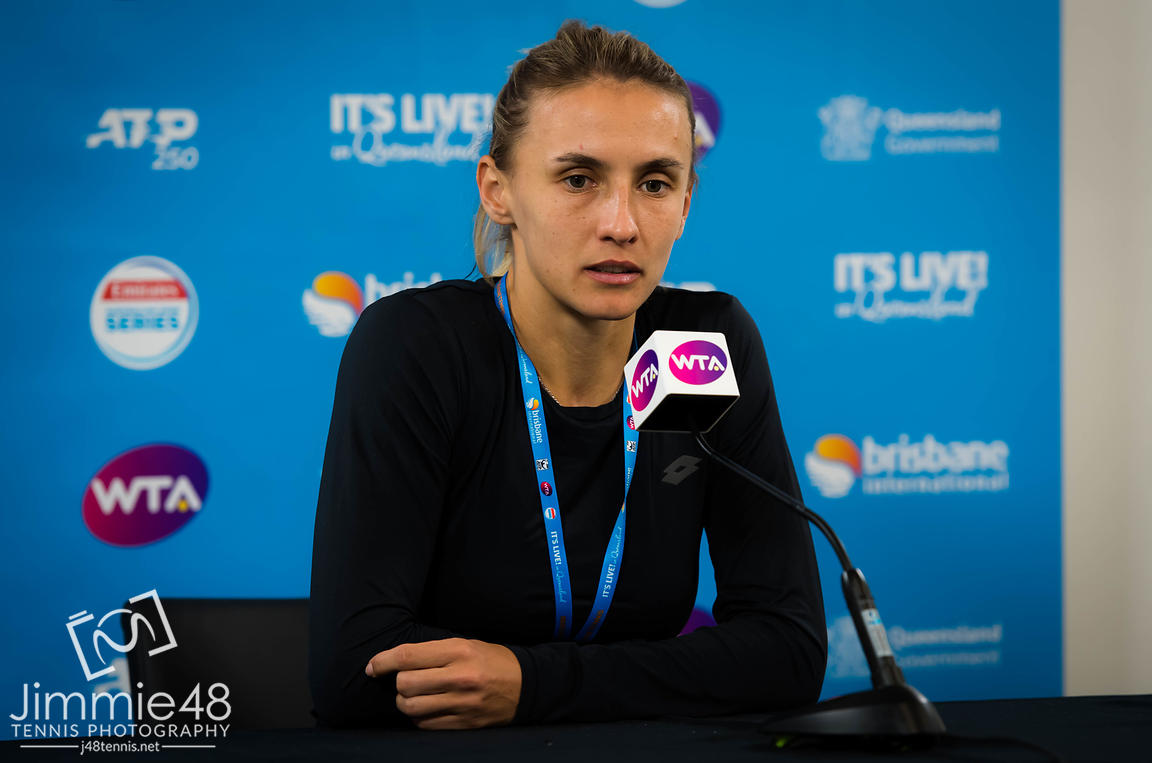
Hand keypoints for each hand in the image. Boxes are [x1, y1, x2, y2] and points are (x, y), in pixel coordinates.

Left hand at [365, 638, 521, 729]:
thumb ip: (432, 652)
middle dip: (397, 683)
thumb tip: (394, 661)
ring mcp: (463, 703)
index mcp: (459, 651)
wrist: (526, 685)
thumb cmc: (490, 660)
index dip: (382, 661)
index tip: (372, 667)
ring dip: (404, 702)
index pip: (408, 656)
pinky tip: (426, 709)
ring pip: (411, 707)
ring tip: (412, 696)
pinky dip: (418, 717)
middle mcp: (460, 677)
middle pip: (405, 684)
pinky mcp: (465, 723)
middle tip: (403, 681)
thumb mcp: (465, 644)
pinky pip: (426, 724)